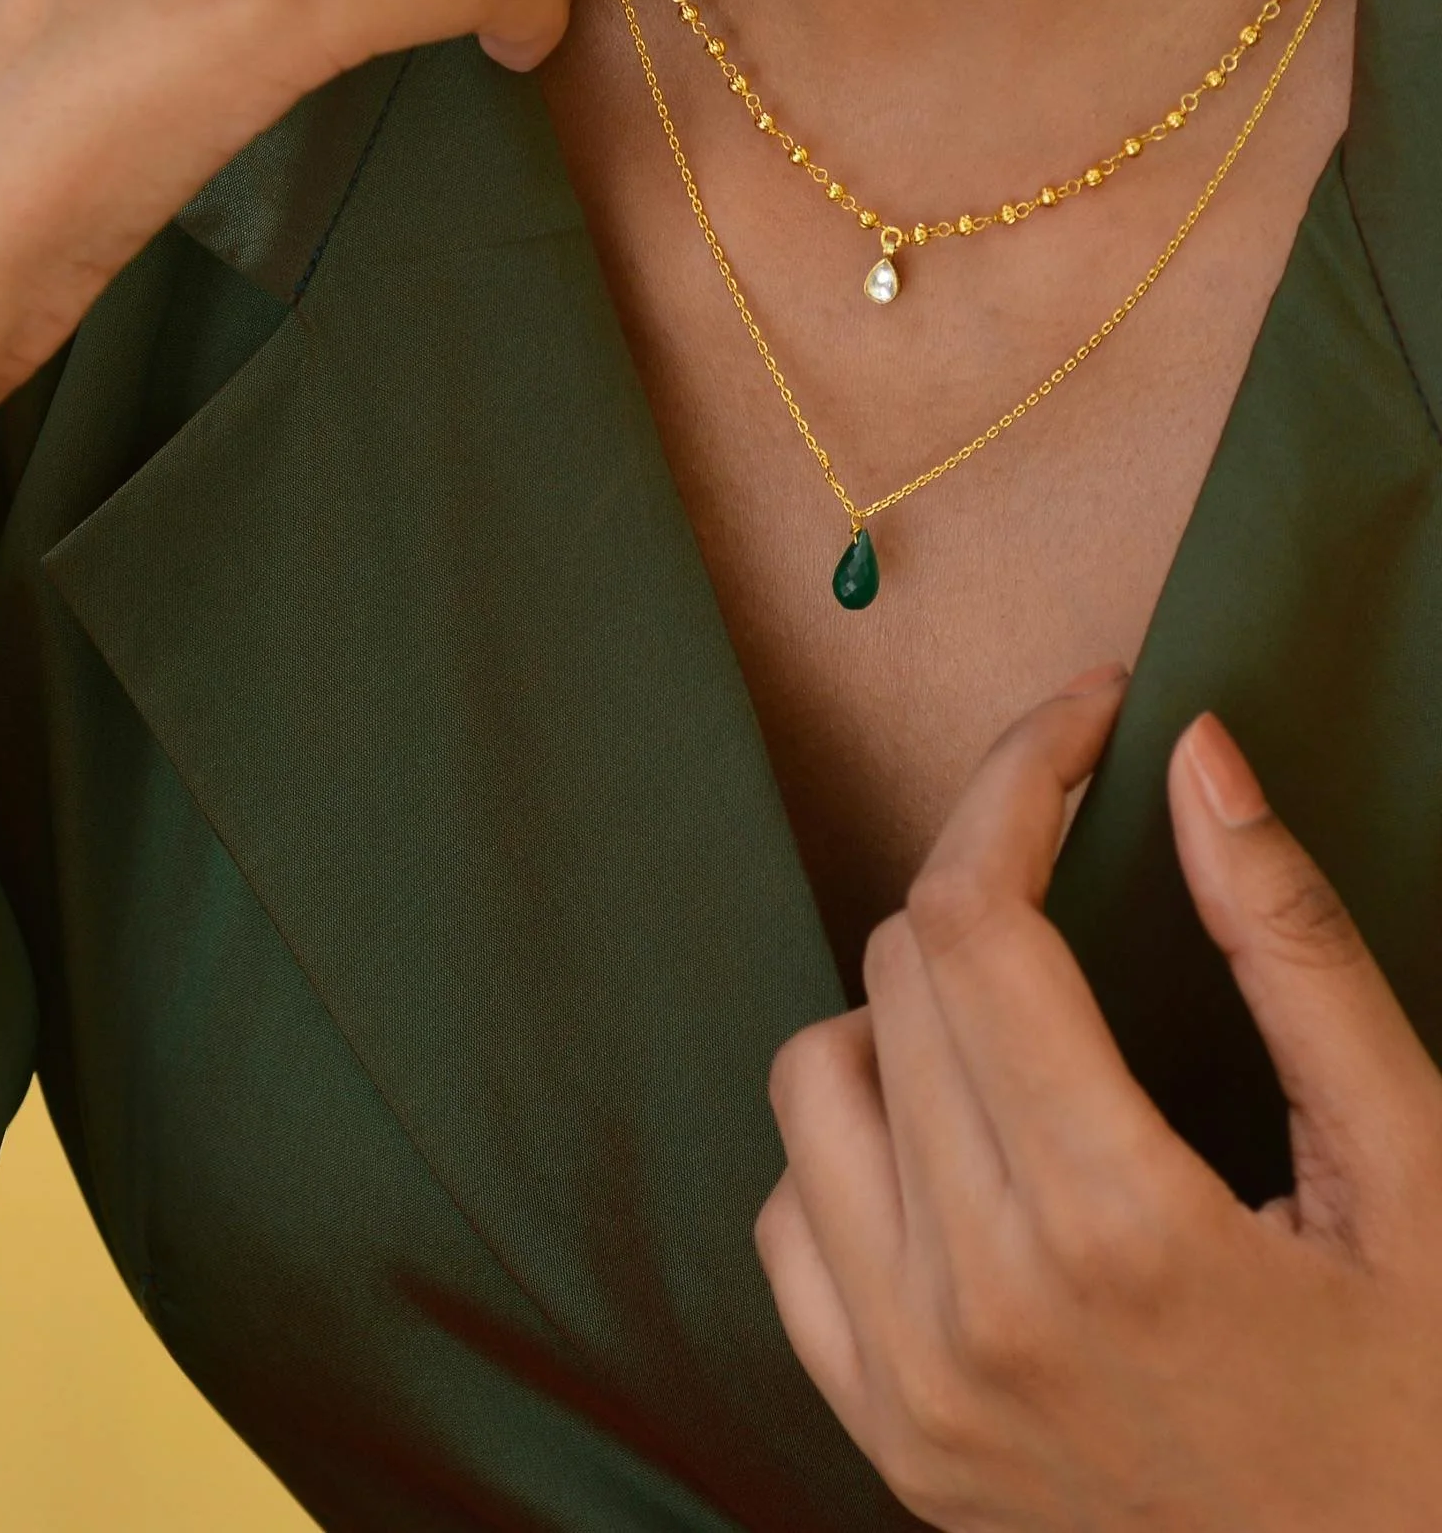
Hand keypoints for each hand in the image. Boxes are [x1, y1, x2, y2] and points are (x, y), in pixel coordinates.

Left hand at [755, 670, 1441, 1529]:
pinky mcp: (886, 1442)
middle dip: (990, 874)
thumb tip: (1194, 757)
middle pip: (899, 972)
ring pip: (816, 1078)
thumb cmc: (1429, 1407)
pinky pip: (787, 1221)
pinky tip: (965, 1150)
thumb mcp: (1416, 1171)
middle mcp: (982, 1309)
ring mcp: (914, 1389)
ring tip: (1030, 1023)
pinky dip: (853, 1148)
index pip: (974, 917)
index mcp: (1119, 1230)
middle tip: (1087, 857)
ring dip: (909, 1011)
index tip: (1087, 722)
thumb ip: (1290, 949)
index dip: (1019, 778)